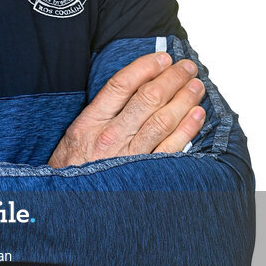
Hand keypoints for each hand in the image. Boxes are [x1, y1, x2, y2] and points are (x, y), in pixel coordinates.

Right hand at [49, 53, 205, 168]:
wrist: (68, 208)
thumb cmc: (72, 171)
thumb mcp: (73, 136)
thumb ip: (98, 114)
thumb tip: (130, 88)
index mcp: (89, 124)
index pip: (121, 85)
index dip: (145, 67)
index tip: (162, 57)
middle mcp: (110, 138)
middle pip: (147, 98)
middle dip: (171, 78)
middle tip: (186, 67)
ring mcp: (129, 157)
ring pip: (162, 119)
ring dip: (184, 98)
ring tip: (196, 85)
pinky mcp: (145, 175)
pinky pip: (171, 147)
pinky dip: (187, 128)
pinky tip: (197, 114)